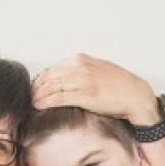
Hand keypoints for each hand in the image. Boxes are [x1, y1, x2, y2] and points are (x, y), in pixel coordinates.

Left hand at [32, 54, 159, 124]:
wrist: (135, 95)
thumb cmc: (118, 87)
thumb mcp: (96, 71)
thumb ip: (79, 72)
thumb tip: (62, 80)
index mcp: (80, 59)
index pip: (52, 69)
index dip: (40, 81)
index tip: (35, 90)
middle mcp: (79, 67)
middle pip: (48, 77)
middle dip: (36, 89)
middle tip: (29, 98)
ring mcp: (82, 80)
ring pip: (50, 87)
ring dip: (37, 96)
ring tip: (31, 104)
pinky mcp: (85, 95)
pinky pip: (58, 98)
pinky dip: (45, 102)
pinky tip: (38, 106)